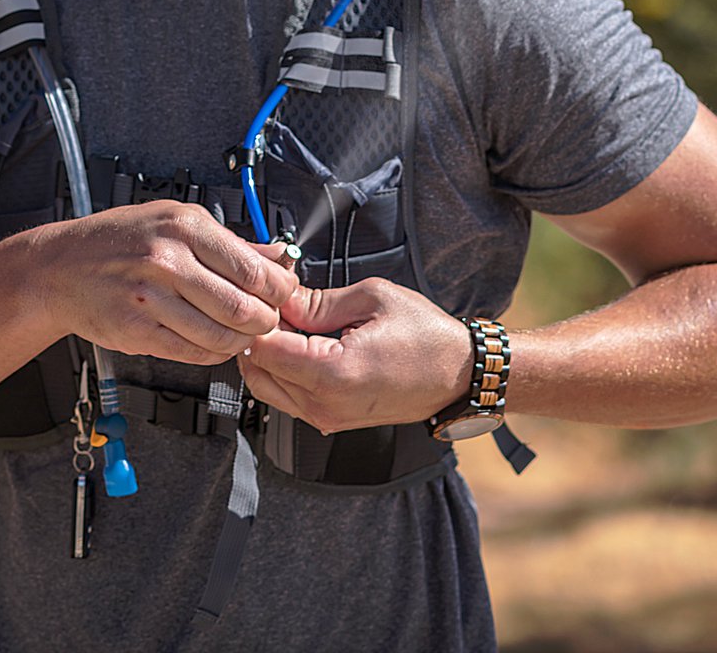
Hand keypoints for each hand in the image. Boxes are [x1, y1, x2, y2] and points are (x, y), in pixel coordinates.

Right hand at [42, 201, 298, 364]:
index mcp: (184, 228)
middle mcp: (167, 260)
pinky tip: (213, 343)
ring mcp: (150, 299)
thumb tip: (278, 256)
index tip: (284, 294)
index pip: (253, 270)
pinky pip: (192, 353)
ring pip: (220, 336)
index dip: (279, 290)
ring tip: (241, 334)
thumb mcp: (176, 220)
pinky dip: (212, 354)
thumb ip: (230, 243)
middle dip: (264, 320)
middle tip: (266, 320)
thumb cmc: (120, 239)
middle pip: (242, 307)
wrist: (61, 268)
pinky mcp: (137, 331)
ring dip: (240, 341)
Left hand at [239, 278, 473, 431]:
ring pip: (267, 386)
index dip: (259, 317)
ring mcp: (327, 417)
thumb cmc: (427, 337)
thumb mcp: (371, 298)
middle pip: (258, 370)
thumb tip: (280, 298)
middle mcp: (325, 404)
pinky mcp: (331, 420)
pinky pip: (288, 396)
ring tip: (295, 323)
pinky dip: (285, 370)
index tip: (270, 297)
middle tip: (280, 307)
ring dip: (270, 354)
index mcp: (333, 373)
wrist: (459, 374)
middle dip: (259, 336)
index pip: (262, 349)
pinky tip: (305, 343)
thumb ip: (316, 301)